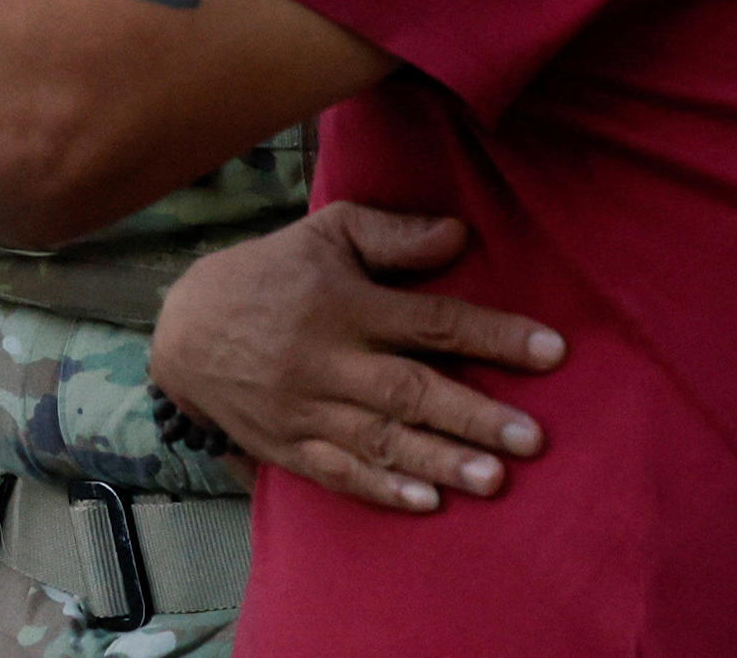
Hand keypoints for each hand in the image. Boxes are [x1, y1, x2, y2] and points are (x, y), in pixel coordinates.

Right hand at [149, 203, 564, 512]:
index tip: (551, 350)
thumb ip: (392, 236)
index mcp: (342, 303)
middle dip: (474, 415)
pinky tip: (425, 502)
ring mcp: (305, 408)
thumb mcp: (325, 235)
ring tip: (494, 480)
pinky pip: (338, 472)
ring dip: (440, 460)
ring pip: (381, 439)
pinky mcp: (288, 446)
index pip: (429, 320)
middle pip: (410, 389)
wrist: (185, 330)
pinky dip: (380, 489)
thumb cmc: (270, 274)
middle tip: (533, 438)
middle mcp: (325, 359)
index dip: (491, 335)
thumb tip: (460, 235)